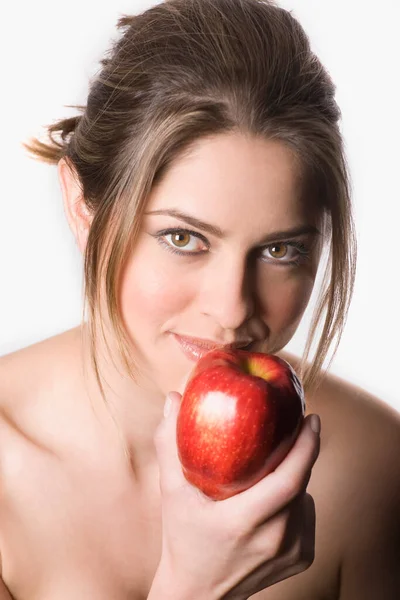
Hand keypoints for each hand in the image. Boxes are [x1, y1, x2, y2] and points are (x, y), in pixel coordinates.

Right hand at [151, 391, 319, 599]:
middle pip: (301, 484)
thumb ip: (169, 444)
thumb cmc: (181, 539)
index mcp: (243, 523)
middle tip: (301, 424)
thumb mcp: (171, 493)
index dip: (305, 448)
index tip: (310, 419)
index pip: (288, 480)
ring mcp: (291, 552)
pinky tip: (274, 496)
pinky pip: (306, 514)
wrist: (198, 593)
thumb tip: (173, 398)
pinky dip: (295, 498)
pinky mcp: (302, 558)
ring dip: (295, 475)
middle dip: (304, 451)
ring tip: (276, 461)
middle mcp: (273, 540)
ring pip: (304, 497)